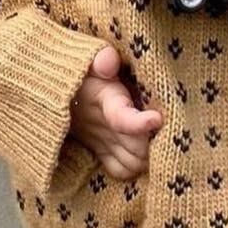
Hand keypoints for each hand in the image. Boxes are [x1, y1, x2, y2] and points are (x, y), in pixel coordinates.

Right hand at [67, 43, 163, 180]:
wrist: (56, 87)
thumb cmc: (84, 67)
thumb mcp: (90, 55)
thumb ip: (101, 57)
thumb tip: (108, 62)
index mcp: (105, 99)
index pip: (121, 118)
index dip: (140, 124)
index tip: (156, 118)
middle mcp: (104, 126)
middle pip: (136, 148)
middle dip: (156, 141)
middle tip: (170, 126)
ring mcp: (102, 142)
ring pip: (133, 163)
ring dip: (149, 156)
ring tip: (161, 138)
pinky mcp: (100, 151)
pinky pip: (121, 171)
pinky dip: (137, 167)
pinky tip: (147, 151)